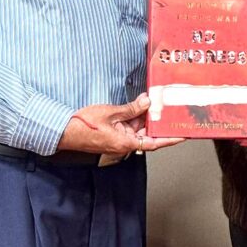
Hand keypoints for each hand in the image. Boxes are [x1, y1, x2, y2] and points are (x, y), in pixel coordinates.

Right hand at [57, 93, 184, 154]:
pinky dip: (135, 117)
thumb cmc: (83, 126)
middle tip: (169, 109)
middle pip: (148, 133)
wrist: (63, 130)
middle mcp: (124, 144)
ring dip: (145, 117)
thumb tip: (146, 102)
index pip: (154, 143)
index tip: (183, 135)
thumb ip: (131, 108)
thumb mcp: (111, 113)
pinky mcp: (113, 134)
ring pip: (138, 129)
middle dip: (157, 121)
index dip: (170, 138)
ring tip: (154, 102)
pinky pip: (129, 126)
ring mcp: (118, 139)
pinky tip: (139, 105)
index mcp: (126, 143)